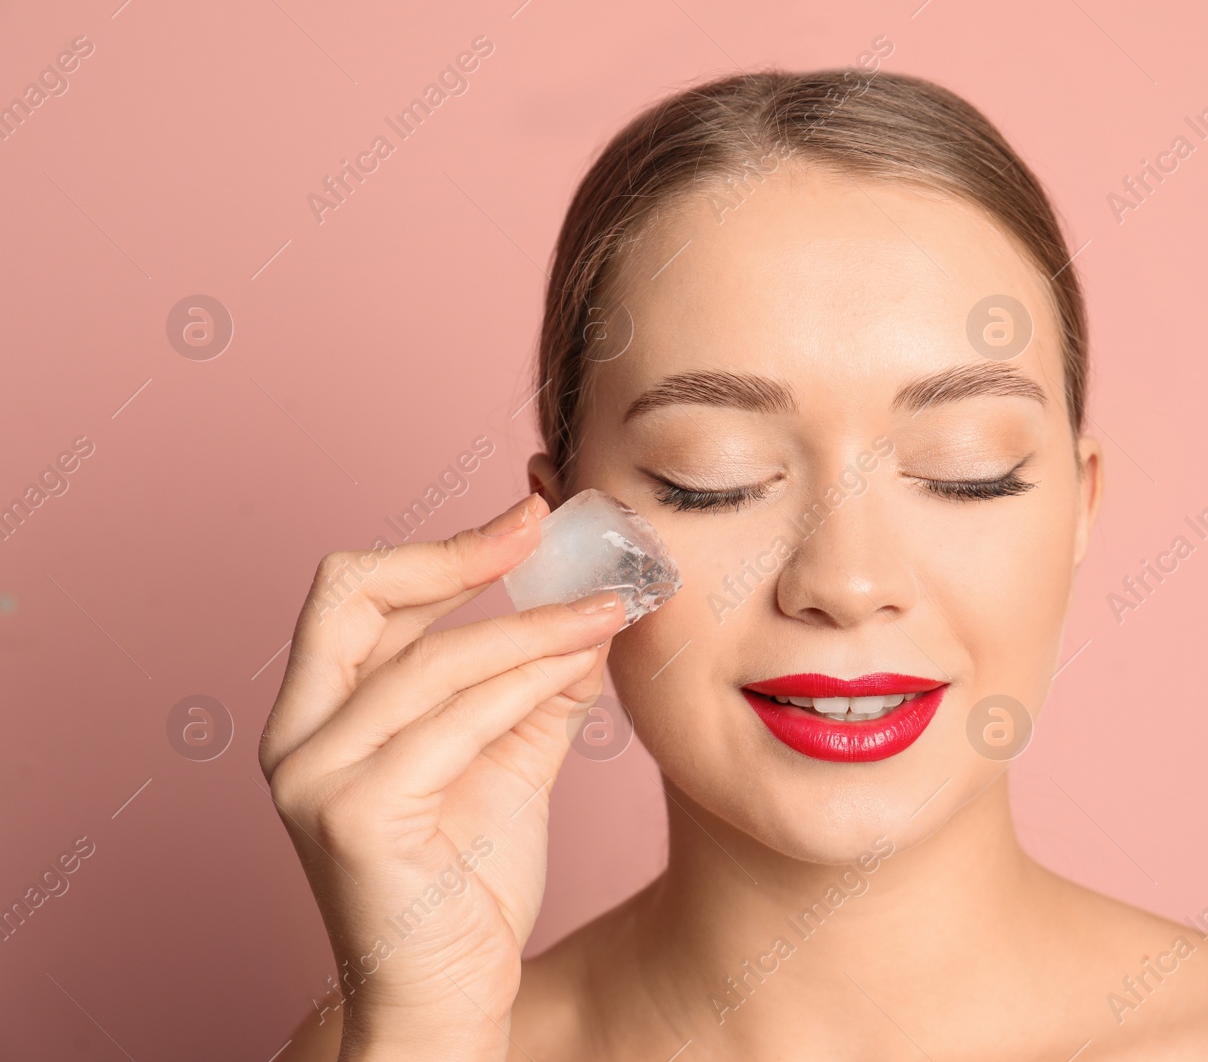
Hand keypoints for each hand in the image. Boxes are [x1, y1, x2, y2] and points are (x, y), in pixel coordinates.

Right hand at [258, 494, 626, 1059]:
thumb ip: (537, 685)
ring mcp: (315, 777)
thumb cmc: (468, 883)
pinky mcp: (354, 816)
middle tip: (542, 525)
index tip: (527, 515)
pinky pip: (457, 721)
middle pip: (352, 596)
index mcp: (320, 715)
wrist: (454, 994)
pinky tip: (581, 659)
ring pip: (431, 662)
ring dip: (531, 624)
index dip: (441, 547)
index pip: (357, 595)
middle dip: (456, 553)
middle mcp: (297, 738)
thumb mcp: (510, 758)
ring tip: (607, 606)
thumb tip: (590, 606)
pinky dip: (526, 679)